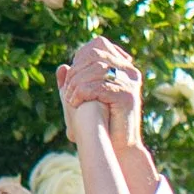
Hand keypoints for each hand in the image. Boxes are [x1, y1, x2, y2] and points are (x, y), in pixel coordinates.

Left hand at [57, 36, 144, 164]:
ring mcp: (131, 83)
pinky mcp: (128, 96)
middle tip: (67, 90)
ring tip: (70, 99)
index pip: (99, 44)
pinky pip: (99, 86)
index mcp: (123, 68)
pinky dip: (82, 92)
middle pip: (96, 54)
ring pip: (96, 69)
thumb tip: (62, 67)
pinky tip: (76, 103)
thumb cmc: (101, 125)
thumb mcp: (82, 101)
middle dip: (76, 70)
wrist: (118, 149)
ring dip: (76, 83)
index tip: (71, 76)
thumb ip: (73, 83)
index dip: (80, 55)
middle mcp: (130, 72)